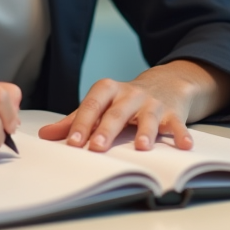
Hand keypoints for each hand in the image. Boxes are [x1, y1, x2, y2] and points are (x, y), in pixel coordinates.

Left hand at [37, 60, 229, 152]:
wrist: (166, 83)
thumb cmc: (125, 100)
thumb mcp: (101, 104)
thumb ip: (75, 120)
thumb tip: (45, 135)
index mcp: (108, 91)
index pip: (92, 106)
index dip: (82, 124)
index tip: (73, 143)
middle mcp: (130, 95)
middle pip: (116, 113)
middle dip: (106, 130)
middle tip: (96, 147)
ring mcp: (152, 104)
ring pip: (147, 118)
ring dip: (145, 131)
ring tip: (141, 146)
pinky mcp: (173, 113)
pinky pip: (177, 124)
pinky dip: (181, 134)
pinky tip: (184, 144)